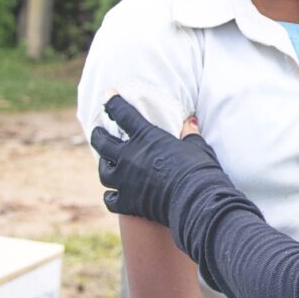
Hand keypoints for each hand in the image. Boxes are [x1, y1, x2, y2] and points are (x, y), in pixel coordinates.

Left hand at [91, 95, 231, 226]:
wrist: (196, 199)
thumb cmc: (200, 169)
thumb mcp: (197, 146)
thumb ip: (189, 134)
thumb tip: (190, 122)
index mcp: (147, 138)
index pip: (124, 115)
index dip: (114, 103)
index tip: (108, 96)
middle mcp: (129, 157)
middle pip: (103, 142)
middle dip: (98, 135)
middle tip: (98, 132)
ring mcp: (125, 180)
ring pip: (103, 171)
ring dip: (104, 165)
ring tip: (106, 163)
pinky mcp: (128, 202)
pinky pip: (110, 199)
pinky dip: (111, 196)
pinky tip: (113, 194)